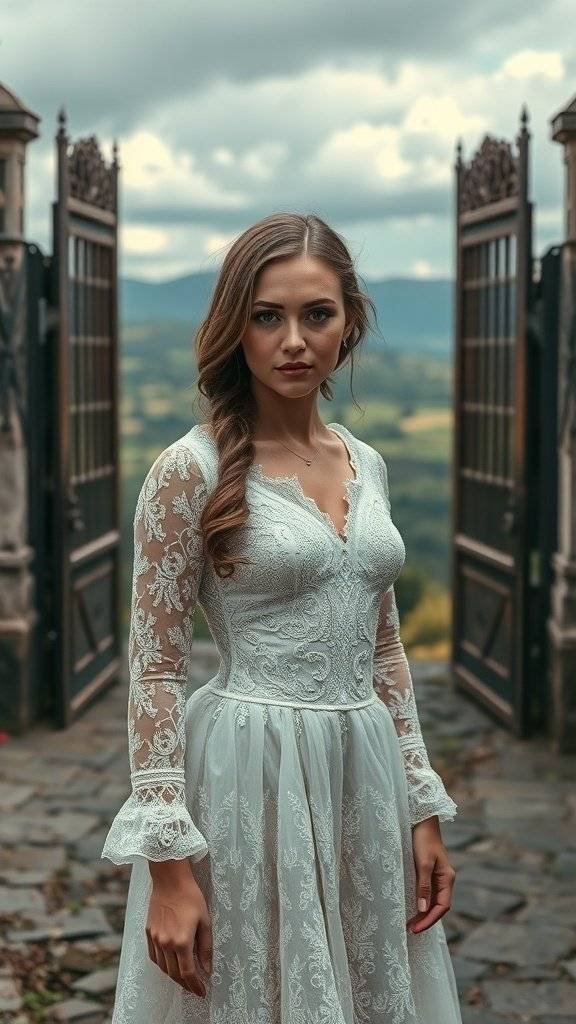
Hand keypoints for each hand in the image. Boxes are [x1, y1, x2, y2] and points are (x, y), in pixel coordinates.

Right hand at [146, 861, 212, 996]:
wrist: (170, 880)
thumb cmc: (191, 897)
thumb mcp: (205, 921)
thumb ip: (205, 947)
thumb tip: (207, 968)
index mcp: (182, 941)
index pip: (188, 973)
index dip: (195, 985)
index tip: (202, 992)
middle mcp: (166, 943)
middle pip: (174, 973)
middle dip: (186, 985)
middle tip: (195, 989)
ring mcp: (155, 938)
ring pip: (163, 967)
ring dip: (173, 976)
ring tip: (184, 979)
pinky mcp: (149, 932)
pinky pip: (154, 956)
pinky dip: (162, 965)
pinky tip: (169, 965)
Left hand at [406, 816, 455, 934]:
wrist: (421, 819)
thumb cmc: (423, 839)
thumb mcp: (422, 863)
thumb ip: (423, 886)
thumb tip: (423, 909)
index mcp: (447, 878)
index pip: (442, 907)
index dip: (430, 920)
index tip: (416, 929)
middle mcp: (444, 879)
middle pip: (439, 906)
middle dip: (426, 919)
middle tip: (410, 929)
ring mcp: (437, 875)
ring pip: (433, 900)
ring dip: (423, 912)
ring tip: (410, 923)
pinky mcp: (429, 871)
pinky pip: (427, 892)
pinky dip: (421, 902)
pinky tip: (412, 906)